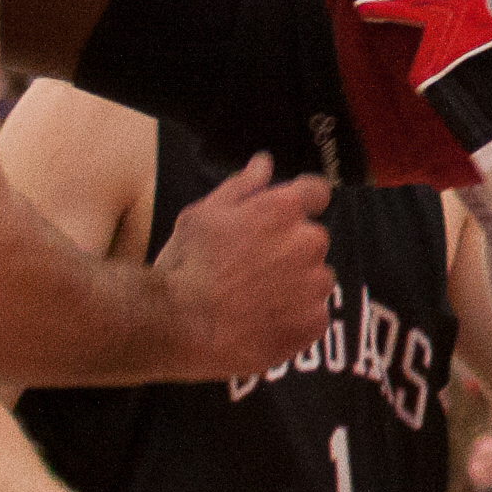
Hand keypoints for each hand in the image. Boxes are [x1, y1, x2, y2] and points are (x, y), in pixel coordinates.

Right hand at [150, 157, 331, 381]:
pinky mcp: (313, 322)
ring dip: (294, 286)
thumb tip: (264, 163)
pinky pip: (311, 316)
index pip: (315, 193)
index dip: (298, 205)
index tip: (279, 222)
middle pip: (311, 240)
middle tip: (247, 271)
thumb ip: (241, 187)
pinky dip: (292, 321)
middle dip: (288, 251)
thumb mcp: (201, 216)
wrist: (177, 327)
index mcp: (284, 209)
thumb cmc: (185, 267)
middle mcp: (308, 242)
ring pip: (314, 279)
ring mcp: (314, 285)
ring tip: (249, 301)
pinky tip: (258, 324)